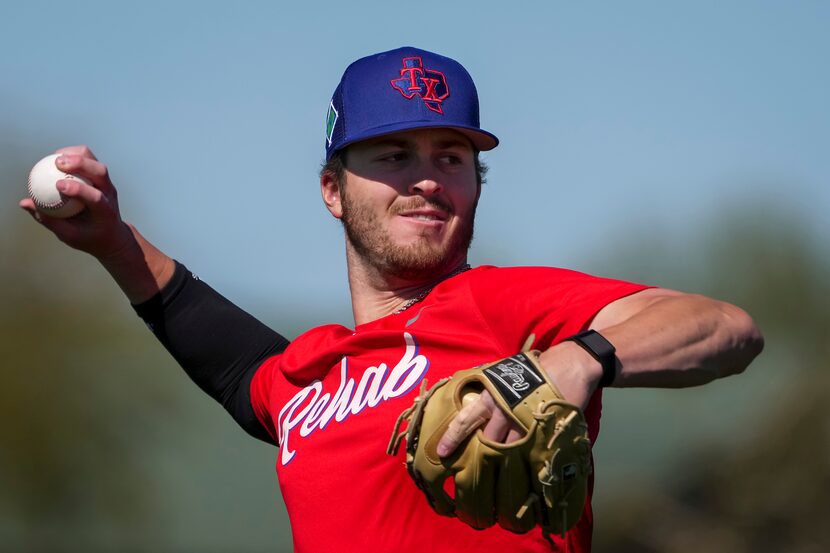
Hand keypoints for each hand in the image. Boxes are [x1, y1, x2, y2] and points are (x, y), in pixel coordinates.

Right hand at [19, 145, 132, 259]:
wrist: (112, 235)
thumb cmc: (89, 237)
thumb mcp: (70, 235)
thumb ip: (49, 220)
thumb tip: (26, 203)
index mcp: (105, 211)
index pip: (96, 197)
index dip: (78, 189)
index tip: (58, 185)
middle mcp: (110, 194)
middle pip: (100, 172)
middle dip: (80, 163)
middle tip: (56, 162)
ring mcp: (109, 184)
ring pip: (96, 162)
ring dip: (77, 155)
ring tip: (55, 157)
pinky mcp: (103, 178)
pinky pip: (90, 160)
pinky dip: (75, 156)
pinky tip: (57, 159)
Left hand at [436, 341, 601, 457]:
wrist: (568, 365)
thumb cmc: (531, 369)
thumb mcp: (503, 374)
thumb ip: (489, 391)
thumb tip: (473, 406)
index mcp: (491, 397)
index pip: (466, 420)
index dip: (452, 437)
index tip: (441, 452)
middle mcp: (504, 411)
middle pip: (488, 441)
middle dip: (482, 454)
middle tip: (474, 468)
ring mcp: (525, 423)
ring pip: (508, 450)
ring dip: (503, 460)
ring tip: (499, 473)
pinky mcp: (544, 431)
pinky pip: (531, 453)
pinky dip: (527, 463)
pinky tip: (525, 471)